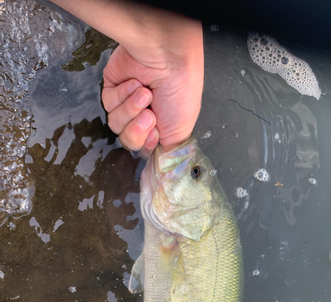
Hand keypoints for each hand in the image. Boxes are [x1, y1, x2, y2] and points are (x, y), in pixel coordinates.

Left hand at [101, 17, 203, 156]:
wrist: (167, 59)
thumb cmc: (180, 92)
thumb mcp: (181, 132)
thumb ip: (167, 155)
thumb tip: (160, 173)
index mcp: (161, 129)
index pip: (144, 150)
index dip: (146, 145)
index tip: (156, 135)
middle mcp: (143, 118)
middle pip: (128, 141)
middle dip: (137, 130)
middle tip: (149, 115)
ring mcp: (127, 105)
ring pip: (117, 124)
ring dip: (131, 110)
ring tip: (145, 94)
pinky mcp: (113, 90)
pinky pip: (110, 105)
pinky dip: (123, 96)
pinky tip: (135, 84)